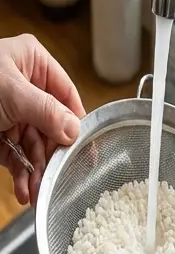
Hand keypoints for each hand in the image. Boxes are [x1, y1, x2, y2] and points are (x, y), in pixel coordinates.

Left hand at [0, 35, 85, 204]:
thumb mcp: (12, 93)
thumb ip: (48, 112)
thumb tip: (75, 131)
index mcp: (32, 63)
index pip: (66, 96)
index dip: (76, 123)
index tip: (84, 148)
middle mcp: (25, 88)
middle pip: (52, 127)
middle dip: (51, 156)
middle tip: (57, 178)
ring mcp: (11, 113)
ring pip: (34, 145)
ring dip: (37, 171)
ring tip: (37, 190)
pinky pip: (16, 155)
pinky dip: (21, 173)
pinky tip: (25, 188)